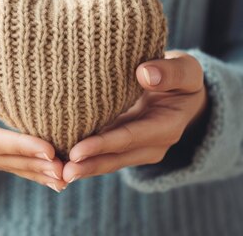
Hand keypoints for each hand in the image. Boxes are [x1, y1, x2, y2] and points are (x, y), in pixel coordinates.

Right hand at [0, 53, 67, 191]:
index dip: (17, 144)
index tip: (48, 147)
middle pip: (1, 158)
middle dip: (35, 163)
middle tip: (68, 167)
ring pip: (7, 166)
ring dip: (37, 172)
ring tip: (67, 176)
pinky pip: (7, 166)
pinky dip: (30, 171)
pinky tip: (54, 178)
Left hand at [61, 50, 207, 182]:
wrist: (183, 93)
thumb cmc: (182, 77)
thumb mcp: (186, 70)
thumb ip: (171, 72)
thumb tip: (145, 74)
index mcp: (166, 127)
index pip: (130, 136)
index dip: (103, 144)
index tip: (78, 150)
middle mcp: (152, 145)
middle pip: (115, 157)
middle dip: (88, 165)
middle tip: (61, 171)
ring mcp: (137, 148)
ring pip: (107, 160)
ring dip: (82, 167)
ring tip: (57, 173)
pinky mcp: (124, 146)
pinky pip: (103, 154)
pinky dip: (83, 159)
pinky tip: (60, 162)